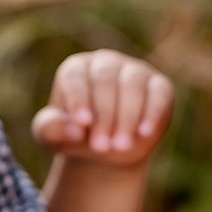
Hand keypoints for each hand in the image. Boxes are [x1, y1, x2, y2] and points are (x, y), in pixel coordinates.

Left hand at [31, 50, 172, 166]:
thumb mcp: (54, 137)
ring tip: (120, 145)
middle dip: (104, 114)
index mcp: (75, 69)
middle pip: (105, 79)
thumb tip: (74, 128)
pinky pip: (158, 92)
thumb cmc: (75, 136)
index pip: (75, 75)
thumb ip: (52, 130)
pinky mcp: (159, 85)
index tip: (83, 122)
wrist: (107, 148)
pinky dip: (152, 112)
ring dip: (127, 115)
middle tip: (100, 146)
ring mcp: (134, 70)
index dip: (78, 97)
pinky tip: (144, 132)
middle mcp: (105, 63)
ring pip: (132, 83)